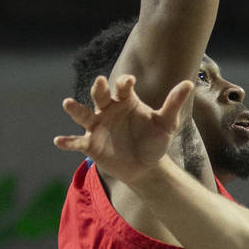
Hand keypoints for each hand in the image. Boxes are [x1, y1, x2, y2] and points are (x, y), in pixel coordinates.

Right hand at [54, 74, 192, 185]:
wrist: (146, 167)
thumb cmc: (155, 140)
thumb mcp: (167, 123)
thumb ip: (173, 103)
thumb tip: (189, 83)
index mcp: (127, 101)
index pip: (122, 87)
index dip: (124, 83)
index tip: (128, 82)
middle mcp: (109, 110)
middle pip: (100, 95)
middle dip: (99, 88)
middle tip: (99, 81)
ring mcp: (98, 127)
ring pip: (83, 114)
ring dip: (75, 109)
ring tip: (68, 103)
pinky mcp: (90, 145)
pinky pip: (77, 142)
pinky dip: (67, 141)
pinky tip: (59, 141)